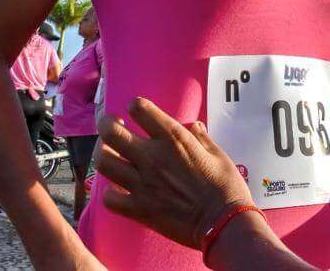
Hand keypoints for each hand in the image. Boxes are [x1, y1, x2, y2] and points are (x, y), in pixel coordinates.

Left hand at [95, 97, 255, 250]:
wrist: (224, 223)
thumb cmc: (226, 186)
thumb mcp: (218, 153)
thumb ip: (201, 137)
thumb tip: (193, 126)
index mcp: (174, 138)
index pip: (140, 108)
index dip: (135, 105)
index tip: (136, 110)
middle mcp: (153, 157)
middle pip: (111, 132)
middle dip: (105, 124)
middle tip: (111, 126)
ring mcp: (142, 183)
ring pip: (103, 162)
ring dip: (103, 154)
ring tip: (109, 153)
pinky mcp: (139, 209)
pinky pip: (109, 198)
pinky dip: (109, 192)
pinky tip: (117, 188)